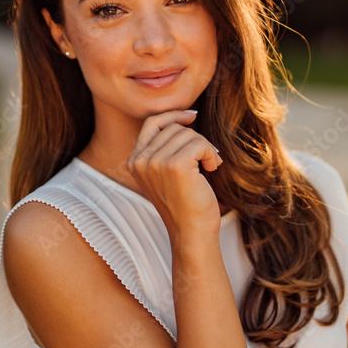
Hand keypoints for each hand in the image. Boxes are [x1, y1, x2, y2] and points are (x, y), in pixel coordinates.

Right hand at [125, 110, 223, 236]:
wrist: (192, 232)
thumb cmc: (185, 204)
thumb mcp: (166, 173)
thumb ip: (165, 148)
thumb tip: (186, 117)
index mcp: (134, 162)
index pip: (151, 123)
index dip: (173, 115)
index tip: (192, 117)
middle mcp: (141, 161)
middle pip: (173, 127)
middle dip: (195, 139)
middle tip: (206, 158)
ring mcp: (156, 163)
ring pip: (187, 134)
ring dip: (205, 148)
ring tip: (209, 166)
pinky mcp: (175, 166)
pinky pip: (199, 143)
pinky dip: (211, 154)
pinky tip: (213, 168)